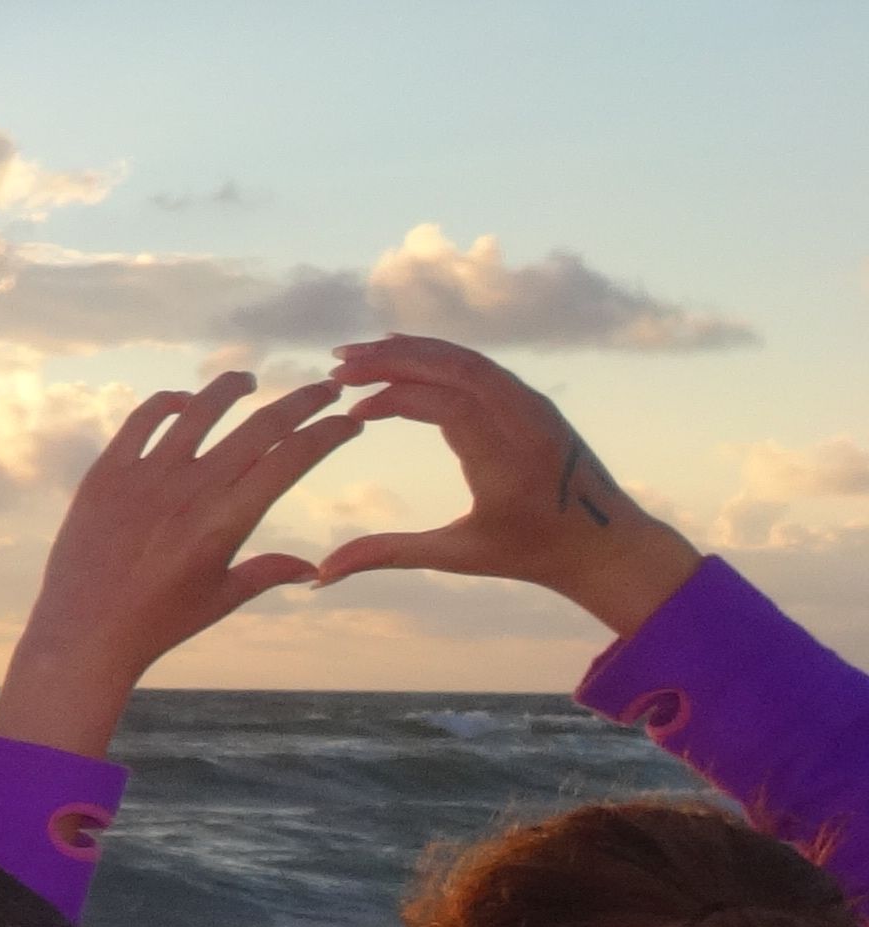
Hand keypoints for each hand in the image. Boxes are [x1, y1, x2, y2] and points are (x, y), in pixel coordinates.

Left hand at [0, 371, 362, 756]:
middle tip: (326, 389)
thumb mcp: (220, 598)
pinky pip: (141, 421)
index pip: (293, 458)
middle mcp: (191, 489)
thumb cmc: (155, 622)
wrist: (82, 633)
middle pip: (261, 426)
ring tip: (247, 380)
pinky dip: (167, 403)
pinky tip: (184, 402)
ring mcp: (146, 476)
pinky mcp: (106, 474)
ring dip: (231, 388)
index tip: (350, 421)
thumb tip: (314, 568)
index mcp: (227, 519)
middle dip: (303, 401)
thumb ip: (268, 572)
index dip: (328, 433)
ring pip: (201, 410)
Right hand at [308, 334, 700, 636]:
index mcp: (509, 464)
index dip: (394, 399)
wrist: (605, 542)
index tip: (353, 411)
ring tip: (360, 354)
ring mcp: (535, 406)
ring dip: (413, 350)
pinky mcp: (534, 401)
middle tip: (340, 363)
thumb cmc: (530, 553)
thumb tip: (320, 576)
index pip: (448, 406)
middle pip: (457, 369)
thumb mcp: (457, 556)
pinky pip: (482, 366)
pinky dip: (439, 355)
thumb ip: (388, 554)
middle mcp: (527, 424)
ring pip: (469, 360)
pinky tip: (404, 354)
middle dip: (394, 359)